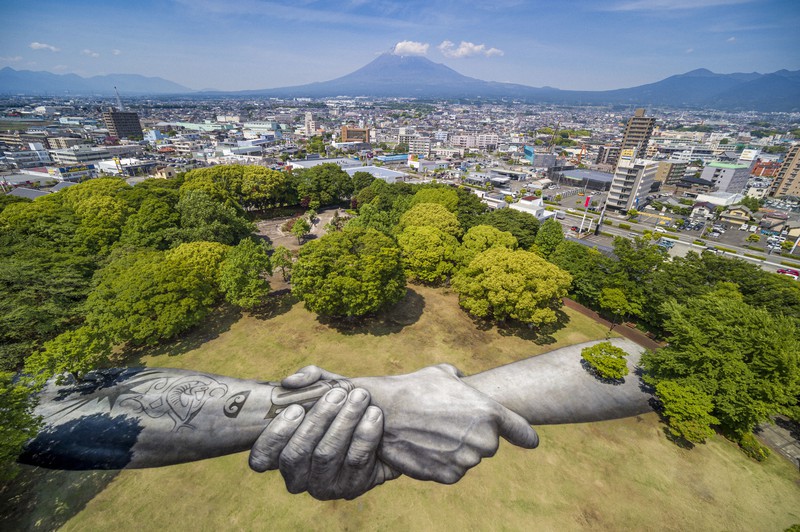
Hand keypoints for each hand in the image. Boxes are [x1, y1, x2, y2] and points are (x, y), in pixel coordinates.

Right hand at [249, 385, 398, 499]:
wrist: (387, 420)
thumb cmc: (346, 403)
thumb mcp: (327, 386)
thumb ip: (309, 379)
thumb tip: (289, 382)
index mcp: (281, 453)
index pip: (261, 458)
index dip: (275, 435)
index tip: (295, 408)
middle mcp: (297, 476)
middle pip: (295, 454)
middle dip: (317, 420)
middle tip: (337, 394)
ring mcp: (322, 487)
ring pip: (325, 456)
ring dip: (343, 422)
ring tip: (359, 397)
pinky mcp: (350, 488)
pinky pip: (355, 463)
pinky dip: (365, 435)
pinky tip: (374, 415)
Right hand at [267, 364, 538, 484]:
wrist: (384, 411)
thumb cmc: (413, 387)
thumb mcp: (443, 373)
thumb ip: (462, 381)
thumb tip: (462, 381)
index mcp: (489, 411)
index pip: (521, 431)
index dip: (524, 436)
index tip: (530, 441)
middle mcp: (483, 439)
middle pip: (488, 445)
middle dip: (472, 436)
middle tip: (446, 423)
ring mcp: (466, 460)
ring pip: (468, 459)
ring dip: (456, 450)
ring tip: (431, 433)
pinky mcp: (448, 475)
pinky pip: (453, 472)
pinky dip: (442, 463)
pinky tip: (425, 447)